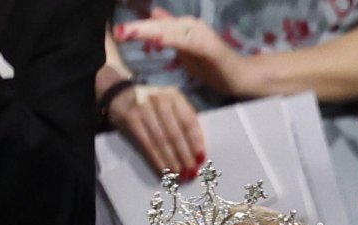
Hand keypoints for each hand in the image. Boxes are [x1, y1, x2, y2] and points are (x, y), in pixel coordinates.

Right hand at [111, 82, 206, 182]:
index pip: (189, 121)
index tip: (201, 159)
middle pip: (176, 133)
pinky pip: (147, 144)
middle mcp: (160, 99)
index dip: (196, 142)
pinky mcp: (131, 119)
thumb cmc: (151, 107)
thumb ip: (182, 123)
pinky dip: (157, 159)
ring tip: (179, 175)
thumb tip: (197, 154)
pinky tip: (164, 171)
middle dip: (185, 155)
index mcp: (174, 96)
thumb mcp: (169, 107)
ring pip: (162, 140)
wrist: (120, 96)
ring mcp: (144, 108)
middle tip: (191, 173)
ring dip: (172, 161)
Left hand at [114, 11, 256, 102]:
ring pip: (173, 31)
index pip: (156, 27)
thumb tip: (154, 16)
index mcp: (183, 29)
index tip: (117, 32)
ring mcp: (201, 35)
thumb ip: (171, 34)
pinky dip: (175, 41)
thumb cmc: (213, 65)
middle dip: (139, 29)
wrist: (240, 76)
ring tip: (133, 33)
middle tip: (119, 31)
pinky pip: (189, 43)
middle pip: (161, 26)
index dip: (137, 29)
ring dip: (153, 31)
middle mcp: (190, 26)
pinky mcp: (210, 47)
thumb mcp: (186, 50)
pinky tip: (160, 41)